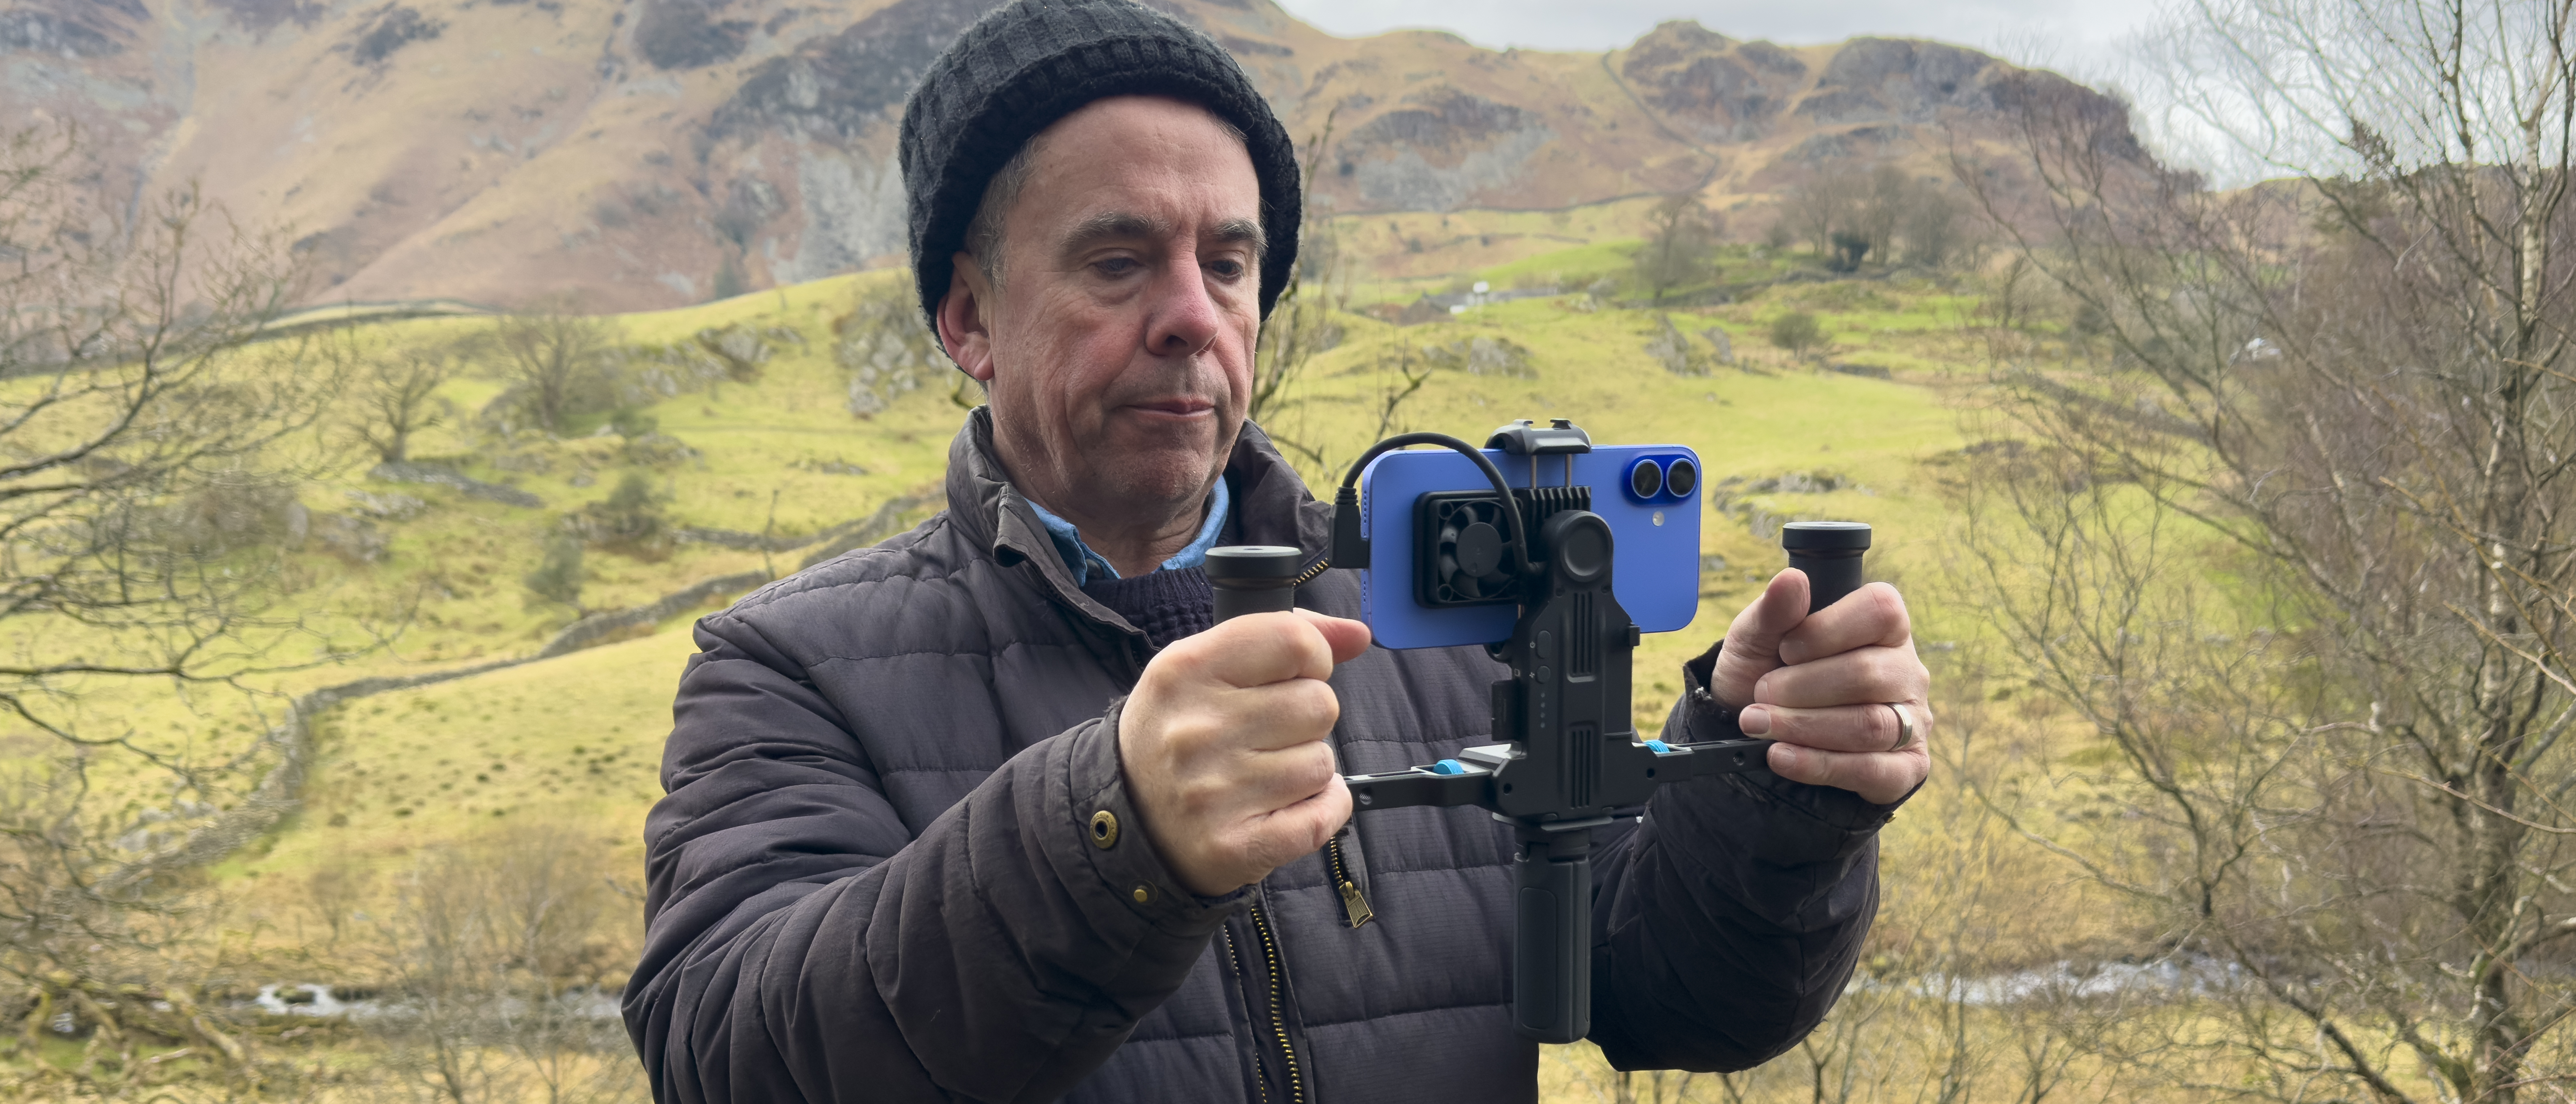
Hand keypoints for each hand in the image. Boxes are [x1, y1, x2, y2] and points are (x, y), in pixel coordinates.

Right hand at [1119, 609, 1370, 896]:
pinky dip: (1324, 808)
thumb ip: (1284, 638)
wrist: (1126, 820)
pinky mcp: (1235, 847)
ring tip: (1264, 773)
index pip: (1294, 641)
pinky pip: (1326, 814)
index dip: (1313, 657)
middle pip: (1319, 704)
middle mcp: (1196, 730)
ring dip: (1307, 767)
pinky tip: (1288, 805)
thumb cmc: (1178, 733)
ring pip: (1323, 763)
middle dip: (1307, 719)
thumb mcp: (1206, 668)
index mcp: (1185, 671)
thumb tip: (1358, 634)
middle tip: (1267, 735)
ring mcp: (1214, 793)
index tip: (1293, 675)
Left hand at [1710, 571, 1929, 804]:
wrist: (1754, 730)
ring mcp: (1913, 720)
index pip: (1880, 611)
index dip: (1826, 630)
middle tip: (1760, 693)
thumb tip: (1792, 579)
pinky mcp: (1906, 767)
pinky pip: (1876, 771)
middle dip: (1801, 688)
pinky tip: (1781, 756)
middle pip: (1868, 674)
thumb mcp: (1755, 637)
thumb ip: (1773, 610)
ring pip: (1872, 725)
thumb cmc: (1765, 671)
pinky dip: (1820, 765)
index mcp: (1883, 625)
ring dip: (1804, 727)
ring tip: (1758, 724)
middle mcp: (1907, 670)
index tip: (1785, 648)